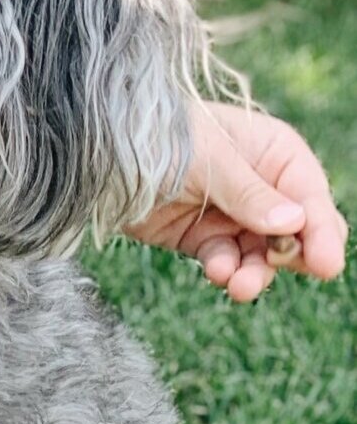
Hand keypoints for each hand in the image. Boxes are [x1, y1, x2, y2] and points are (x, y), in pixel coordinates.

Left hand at [124, 101, 345, 300]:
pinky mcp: (198, 237)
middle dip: (289, 256)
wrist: (97, 152)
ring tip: (240, 286)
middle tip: (274, 269)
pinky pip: (224, 259)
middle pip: (294, 232)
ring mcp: (229, 214)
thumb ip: (248, 194)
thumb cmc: (161, 137)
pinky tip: (219, 274)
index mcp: (274, 153)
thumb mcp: (209, 160)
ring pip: (259, 253)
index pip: (309, 197)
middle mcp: (259, 186)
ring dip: (254, 271)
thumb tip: (293, 223)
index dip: (321, 232)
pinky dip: (225, 270)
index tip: (326, 265)